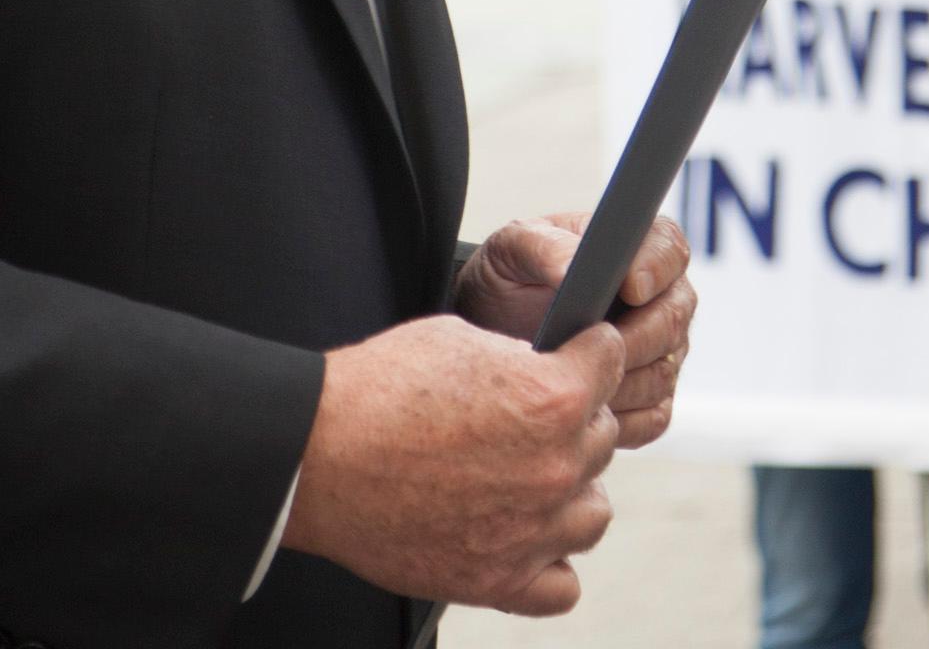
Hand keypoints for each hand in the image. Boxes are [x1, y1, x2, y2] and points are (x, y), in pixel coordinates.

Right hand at [282, 314, 621, 612]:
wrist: (315, 458)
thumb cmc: (377, 392)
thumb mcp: (461, 341)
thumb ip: (523, 360)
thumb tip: (547, 367)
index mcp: (554, 397)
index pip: (613, 360)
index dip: (589, 349)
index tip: (575, 352)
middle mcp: (556, 467)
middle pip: (602, 436)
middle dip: (571, 420)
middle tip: (522, 418)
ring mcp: (532, 531)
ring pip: (594, 512)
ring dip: (570, 492)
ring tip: (526, 478)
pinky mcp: (498, 581)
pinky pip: (562, 586)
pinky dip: (548, 564)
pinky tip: (521, 536)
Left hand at [457, 213, 697, 447]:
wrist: (492, 336)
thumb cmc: (509, 281)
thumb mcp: (513, 250)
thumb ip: (545, 247)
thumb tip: (574, 268)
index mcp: (641, 250)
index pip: (671, 250)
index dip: (657, 269)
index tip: (629, 287)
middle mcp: (661, 301)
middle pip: (673, 319)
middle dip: (632, 337)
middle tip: (589, 348)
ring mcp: (661, 354)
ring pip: (663, 373)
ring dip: (620, 382)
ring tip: (574, 383)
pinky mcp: (651, 401)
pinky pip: (653, 418)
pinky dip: (621, 421)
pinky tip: (583, 415)